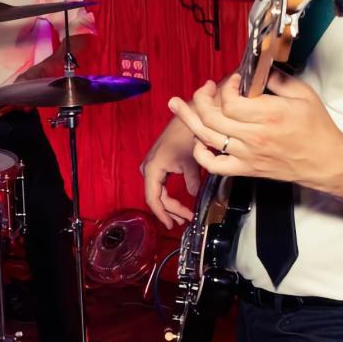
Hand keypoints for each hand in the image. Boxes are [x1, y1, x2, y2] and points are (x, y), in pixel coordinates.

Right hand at [139, 102, 200, 229]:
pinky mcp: (158, 163)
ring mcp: (152, 165)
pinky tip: (178, 202)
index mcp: (153, 168)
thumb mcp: (192, 163)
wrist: (189, 117)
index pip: (153, 199)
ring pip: (158, 191)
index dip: (163, 214)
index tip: (173, 224)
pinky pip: (160, 184)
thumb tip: (194, 196)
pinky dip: (169, 194)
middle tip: (184, 220)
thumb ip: (192, 182)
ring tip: (182, 215)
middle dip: (169, 211)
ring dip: (169, 204)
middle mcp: (148, 167)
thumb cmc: (188, 136)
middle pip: (156, 197)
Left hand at [179, 72, 342, 187]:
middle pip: (212, 117)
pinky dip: (201, 154)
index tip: (232, 81)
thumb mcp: (304, 95)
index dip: (225, 87)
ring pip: (207, 138)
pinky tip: (197, 142)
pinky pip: (215, 165)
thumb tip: (259, 70)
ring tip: (177, 105)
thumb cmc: (318, 130)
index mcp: (268, 115)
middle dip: (201, 98)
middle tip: (204, 89)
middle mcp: (254, 136)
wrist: (326, 162)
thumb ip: (278, 79)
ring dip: (189, 119)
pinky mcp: (246, 169)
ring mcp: (247, 154)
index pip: (231, 101)